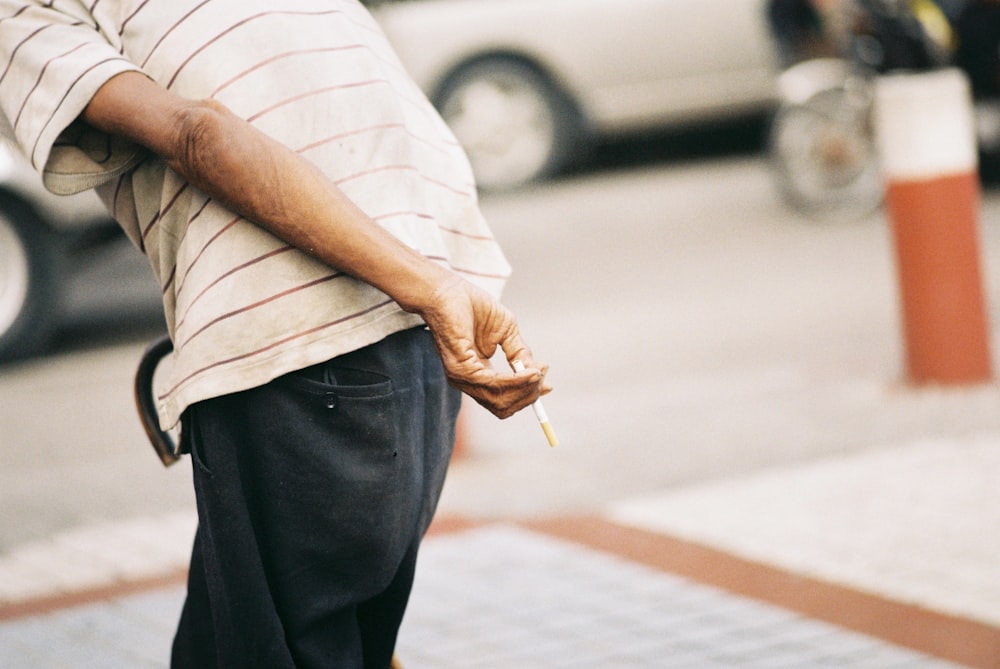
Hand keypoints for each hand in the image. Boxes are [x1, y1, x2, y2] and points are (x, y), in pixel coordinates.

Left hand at [417, 275, 549, 418]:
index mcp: (478, 374)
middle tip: (543, 375)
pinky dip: (516, 381)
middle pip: (504, 406)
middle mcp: (468, 381)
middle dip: (529, 394)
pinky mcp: (460, 368)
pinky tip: (528, 371)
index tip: (547, 384)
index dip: (527, 395)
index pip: (504, 399)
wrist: (448, 290)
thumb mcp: (507, 330)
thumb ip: (520, 353)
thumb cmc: (473, 306)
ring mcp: (462, 377)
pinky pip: (493, 384)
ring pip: (500, 400)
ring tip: (538, 372)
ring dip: (525, 389)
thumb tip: (536, 373)